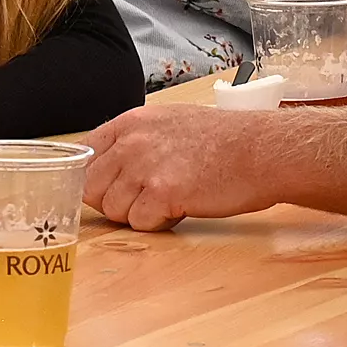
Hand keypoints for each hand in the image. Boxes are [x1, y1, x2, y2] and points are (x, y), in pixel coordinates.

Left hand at [82, 104, 289, 231]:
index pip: (85, 155)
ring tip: (169, 201)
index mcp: (132, 122)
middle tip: (145, 200)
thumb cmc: (225, 140)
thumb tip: (110, 168)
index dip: (97, 179)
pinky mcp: (162, 193)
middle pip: (92, 188)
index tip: (113, 188)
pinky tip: (181, 208)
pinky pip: (139, 223)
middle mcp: (132, 142)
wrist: (261, 151)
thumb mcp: (170, 124)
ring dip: (138, 214)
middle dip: (115, 201)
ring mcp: (145, 167)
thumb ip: (136, 141)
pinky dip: (158, 223)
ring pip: (113, 210)